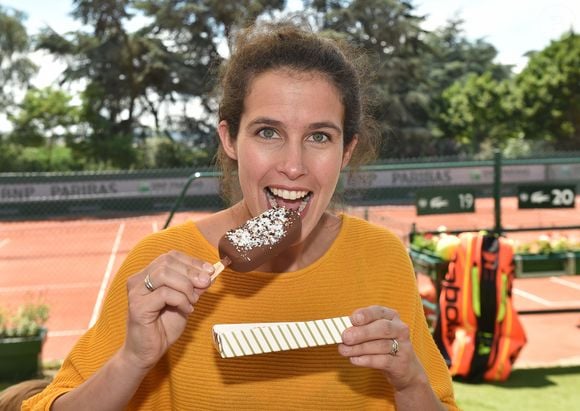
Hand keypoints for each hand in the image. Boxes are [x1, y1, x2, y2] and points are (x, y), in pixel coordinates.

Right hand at [123, 250, 212, 369]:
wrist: (147, 352)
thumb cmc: (164, 326)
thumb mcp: (185, 301)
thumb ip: (194, 287)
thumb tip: (210, 273)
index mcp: (147, 274)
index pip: (170, 256)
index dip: (192, 261)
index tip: (210, 271)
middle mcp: (138, 280)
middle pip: (167, 262)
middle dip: (192, 271)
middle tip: (206, 283)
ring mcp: (136, 292)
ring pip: (164, 274)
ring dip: (186, 286)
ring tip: (193, 300)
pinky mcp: (137, 307)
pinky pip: (164, 293)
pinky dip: (181, 300)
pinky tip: (187, 310)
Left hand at [338, 305, 426, 390]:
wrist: (405, 369)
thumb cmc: (383, 347)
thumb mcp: (373, 334)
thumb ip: (360, 329)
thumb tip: (342, 330)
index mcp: (391, 317)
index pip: (379, 311)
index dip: (366, 314)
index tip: (353, 319)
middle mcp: (400, 329)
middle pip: (383, 328)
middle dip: (362, 332)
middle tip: (345, 337)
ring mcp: (403, 347)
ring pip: (382, 345)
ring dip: (360, 348)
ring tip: (344, 350)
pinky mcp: (401, 364)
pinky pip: (384, 361)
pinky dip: (367, 360)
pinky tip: (354, 360)